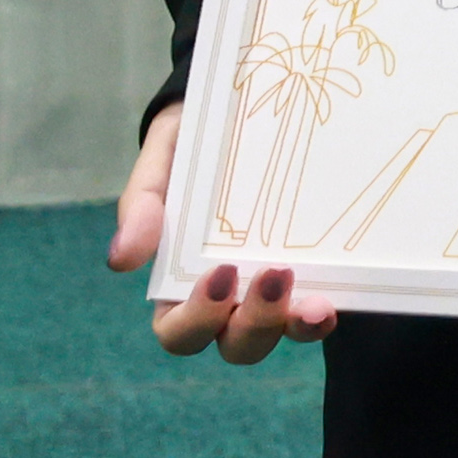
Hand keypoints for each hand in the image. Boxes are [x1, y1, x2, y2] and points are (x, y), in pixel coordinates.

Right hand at [112, 103, 340, 363]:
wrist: (237, 112)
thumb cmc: (188, 151)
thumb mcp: (161, 166)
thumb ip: (142, 207)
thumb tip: (121, 260)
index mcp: (179, 288)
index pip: (179, 333)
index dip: (197, 319)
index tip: (220, 274)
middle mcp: (228, 302)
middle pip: (236, 345)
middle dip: (254, 325)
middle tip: (273, 276)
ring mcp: (272, 292)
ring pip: (281, 334)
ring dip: (296, 327)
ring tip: (315, 304)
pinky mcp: (313, 273)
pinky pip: (318, 307)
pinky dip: (325, 311)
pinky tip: (336, 299)